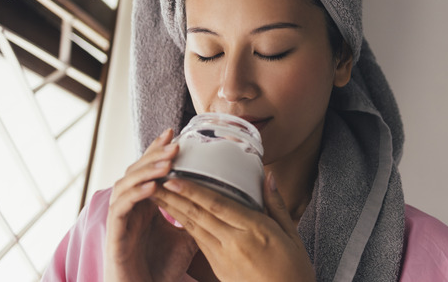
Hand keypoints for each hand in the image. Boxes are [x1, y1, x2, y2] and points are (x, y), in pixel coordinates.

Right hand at [105, 128, 198, 281]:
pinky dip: (136, 195)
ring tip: (167, 162)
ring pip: (126, 183)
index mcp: (145, 203)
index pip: (149, 168)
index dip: (159, 150)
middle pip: (136, 170)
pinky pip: (121, 208)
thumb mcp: (187, 237)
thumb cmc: (162, 267)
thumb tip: (221, 200)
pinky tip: (153, 187)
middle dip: (154, 154)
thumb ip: (196, 216)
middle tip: (174, 141)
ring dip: (146, 171)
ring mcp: (120, 218)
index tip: (175, 132)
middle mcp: (129, 206)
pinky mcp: (114, 233)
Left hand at [155, 172, 315, 281]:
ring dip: (173, 210)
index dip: (193, 191)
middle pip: (199, 215)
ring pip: (194, 228)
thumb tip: (268, 177)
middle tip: (153, 180)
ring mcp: (224, 257)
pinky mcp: (219, 268)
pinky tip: (175, 214)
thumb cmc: (294, 270)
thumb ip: (276, 205)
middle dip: (174, 197)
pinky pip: (199, 242)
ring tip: (157, 194)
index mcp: (255, 230)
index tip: (175, 178)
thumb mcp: (291, 234)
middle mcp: (235, 242)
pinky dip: (185, 225)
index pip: (217, 205)